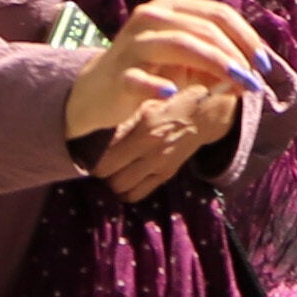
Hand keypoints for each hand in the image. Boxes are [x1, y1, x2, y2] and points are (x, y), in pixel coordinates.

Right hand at [62, 0, 262, 149]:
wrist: (96, 91)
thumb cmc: (150, 70)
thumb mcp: (186, 60)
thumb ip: (216, 59)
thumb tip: (252, 74)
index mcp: (171, 6)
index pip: (218, 14)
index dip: (247, 37)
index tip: (265, 64)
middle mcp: (151, 17)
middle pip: (203, 29)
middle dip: (235, 54)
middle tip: (254, 80)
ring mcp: (132, 44)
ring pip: (179, 45)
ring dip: (213, 64)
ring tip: (235, 83)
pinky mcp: (118, 73)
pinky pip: (139, 77)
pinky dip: (157, 84)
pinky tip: (173, 92)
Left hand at [90, 68, 237, 201]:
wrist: (206, 112)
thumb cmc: (171, 102)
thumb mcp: (147, 104)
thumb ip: (124, 121)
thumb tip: (97, 136)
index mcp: (144, 128)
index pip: (105, 156)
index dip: (92, 157)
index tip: (90, 151)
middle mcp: (151, 150)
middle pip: (108, 175)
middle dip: (100, 170)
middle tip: (99, 162)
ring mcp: (159, 164)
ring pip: (121, 187)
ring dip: (113, 181)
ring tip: (112, 171)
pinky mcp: (166, 174)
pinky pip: (137, 194)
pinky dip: (127, 191)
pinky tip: (127, 179)